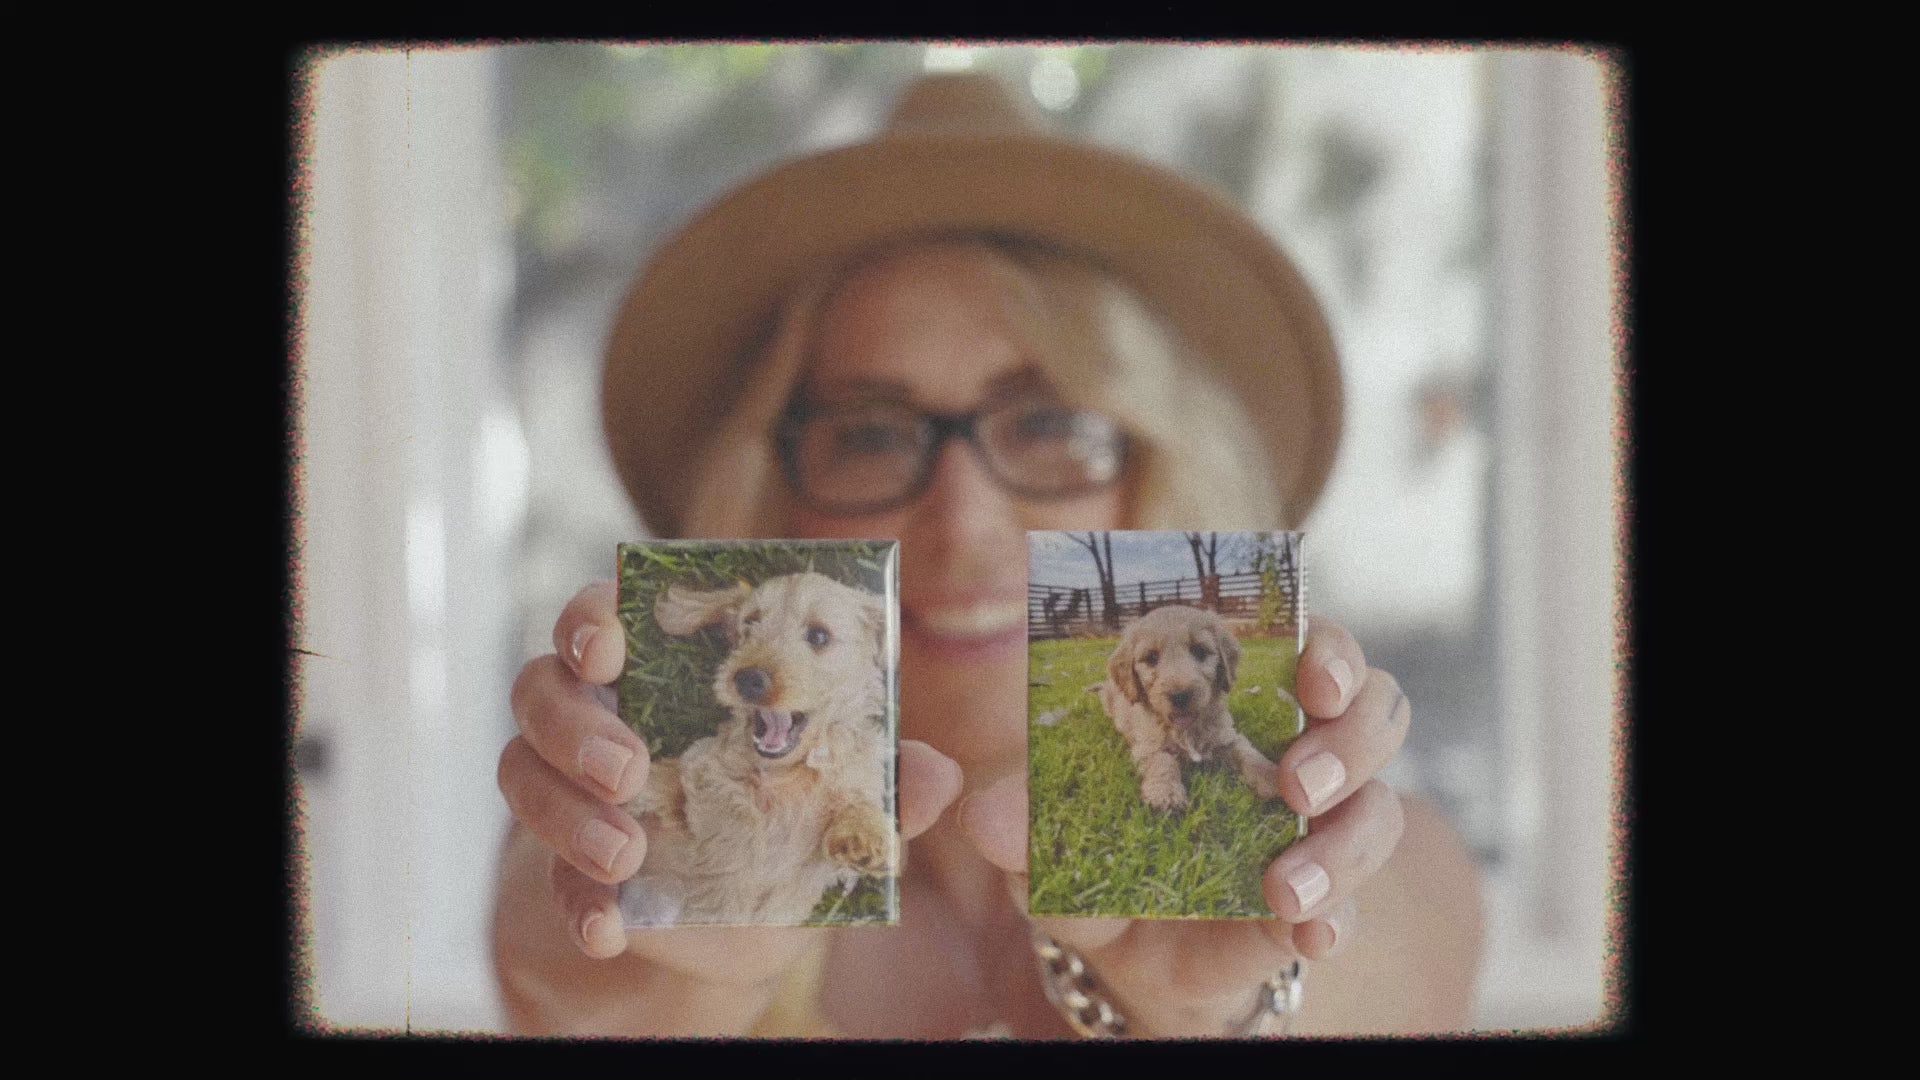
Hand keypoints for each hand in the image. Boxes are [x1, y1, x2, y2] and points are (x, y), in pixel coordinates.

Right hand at [493, 581, 962, 1028]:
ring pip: (522, 766)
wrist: (738, 922)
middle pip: (545, 682)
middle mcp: (602, 711)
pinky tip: (609, 928)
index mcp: (667, 668)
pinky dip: (572, 901)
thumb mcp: (837, 798)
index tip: (609, 643)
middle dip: (576, 723)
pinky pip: (542, 873)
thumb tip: (939, 773)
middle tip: (628, 766)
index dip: (595, 616)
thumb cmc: (785, 819)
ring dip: (566, 810)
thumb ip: (882, 778)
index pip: (610, 612)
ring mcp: (570, 786)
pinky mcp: (560, 863)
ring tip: (626, 852)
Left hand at [958, 617, 1407, 1037]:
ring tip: (1284, 884)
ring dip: (1343, 844)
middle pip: (1377, 716)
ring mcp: (1322, 837)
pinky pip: (1353, 911)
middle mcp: (1303, 761)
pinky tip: (1306, 934)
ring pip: (1380, 813)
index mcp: (1246, 711)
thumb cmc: (1100, 864)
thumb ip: (1022, 823)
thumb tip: (984, 810)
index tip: (1313, 675)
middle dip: (1350, 741)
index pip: (1318, 654)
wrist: (1130, 959)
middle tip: (1295, 781)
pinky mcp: (1321, 912)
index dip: (1331, 653)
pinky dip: (1336, 920)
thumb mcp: (1050, 843)